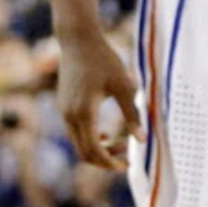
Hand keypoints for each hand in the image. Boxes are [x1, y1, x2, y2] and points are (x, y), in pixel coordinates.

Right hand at [56, 29, 142, 171]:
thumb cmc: (105, 61)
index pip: (93, 151)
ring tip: (122, 144)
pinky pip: (75, 131)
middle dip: (105, 159)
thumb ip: (133, 114)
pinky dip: (90, 138)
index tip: (127, 166)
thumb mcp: (125, 87)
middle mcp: (69, 115)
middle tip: (127, 159)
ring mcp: (64, 110)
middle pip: (83, 152)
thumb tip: (143, 140)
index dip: (110, 162)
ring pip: (78, 142)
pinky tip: (105, 134)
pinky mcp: (64, 105)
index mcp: (84, 113)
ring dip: (98, 148)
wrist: (79, 41)